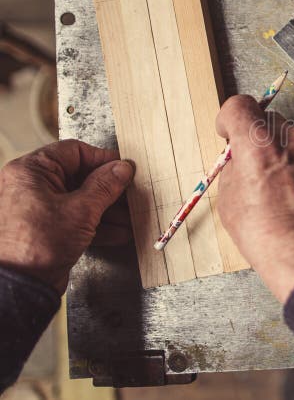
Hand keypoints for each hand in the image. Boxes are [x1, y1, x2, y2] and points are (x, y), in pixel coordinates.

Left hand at [0, 140, 133, 293]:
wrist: (19, 287)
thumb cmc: (35, 245)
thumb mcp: (81, 210)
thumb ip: (105, 185)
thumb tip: (122, 168)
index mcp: (31, 171)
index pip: (74, 152)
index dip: (103, 159)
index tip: (125, 168)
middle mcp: (30, 186)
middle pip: (79, 177)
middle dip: (109, 190)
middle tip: (130, 194)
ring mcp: (37, 209)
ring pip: (79, 199)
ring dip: (107, 210)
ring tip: (129, 218)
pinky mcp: (44, 229)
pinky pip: (74, 218)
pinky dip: (95, 224)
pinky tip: (117, 232)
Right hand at [216, 95, 293, 301]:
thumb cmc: (263, 230)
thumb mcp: (229, 197)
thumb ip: (232, 167)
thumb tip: (237, 158)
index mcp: (256, 143)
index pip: (239, 105)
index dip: (228, 117)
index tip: (227, 132)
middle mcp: (286, 138)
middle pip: (264, 117)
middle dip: (253, 133)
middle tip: (246, 158)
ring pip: (285, 132)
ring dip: (274, 145)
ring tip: (268, 176)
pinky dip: (291, 158)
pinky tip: (286, 183)